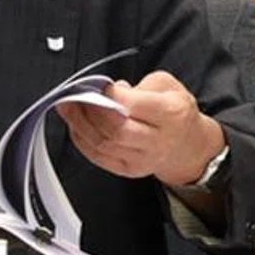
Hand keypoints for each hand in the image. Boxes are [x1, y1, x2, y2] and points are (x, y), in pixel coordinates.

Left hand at [57, 71, 224, 187]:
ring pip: (103, 144)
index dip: (111, 95)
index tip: (99, 85)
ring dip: (80, 124)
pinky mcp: (129, 170)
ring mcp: (142, 159)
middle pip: (116, 130)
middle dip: (90, 111)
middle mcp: (158, 140)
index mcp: (171, 114)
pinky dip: (82, 140)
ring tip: (69, 108)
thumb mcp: (168, 85)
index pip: (135, 106)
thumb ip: (141, 85)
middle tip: (76, 96)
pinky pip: (98, 157)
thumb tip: (113, 91)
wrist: (185, 144)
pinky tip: (76, 126)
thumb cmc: (174, 111)